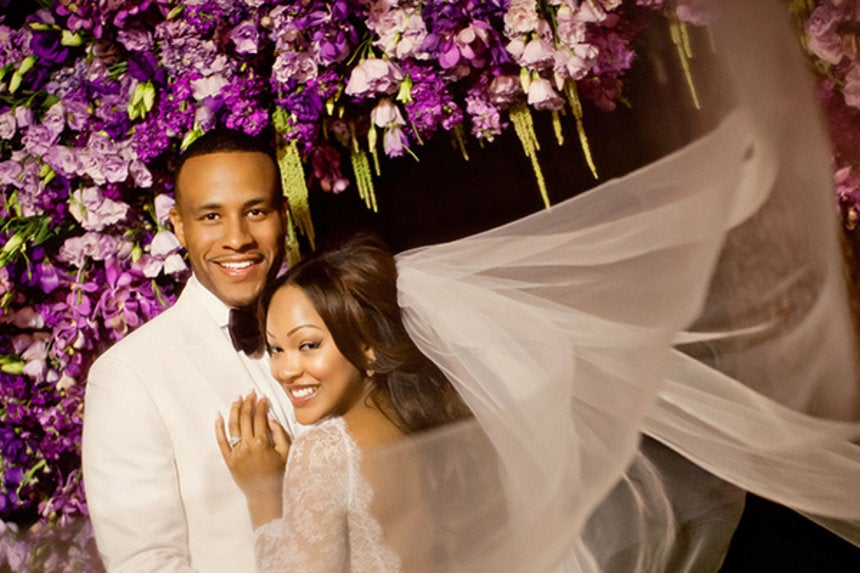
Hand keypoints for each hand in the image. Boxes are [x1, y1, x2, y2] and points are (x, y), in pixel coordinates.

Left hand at [215, 391, 291, 527]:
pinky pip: (221, 441)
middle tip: (250, 393)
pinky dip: (218, 428)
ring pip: (232, 426)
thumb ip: (278, 433)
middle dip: (248, 403)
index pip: (259, 418)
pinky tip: (218, 416)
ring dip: (235, 410)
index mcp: (262, 443)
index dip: (261, 405)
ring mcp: (236, 453)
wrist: (266, 496)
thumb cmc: (279, 474)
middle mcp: (247, 446)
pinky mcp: (229, 460)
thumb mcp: (285, 452)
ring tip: (237, 399)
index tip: (263, 397)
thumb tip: (269, 417)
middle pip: (245, 418)